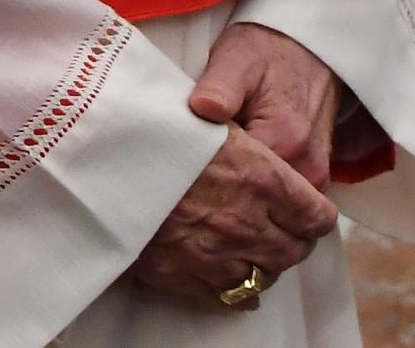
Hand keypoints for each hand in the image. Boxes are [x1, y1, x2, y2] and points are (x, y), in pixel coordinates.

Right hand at [129, 124, 338, 305]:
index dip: (316, 212)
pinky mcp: (181, 273)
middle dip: (295, 241)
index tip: (308, 208)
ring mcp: (213, 254)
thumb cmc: (154, 124)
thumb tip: (270, 155)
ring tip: (257, 251)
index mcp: (259, 178)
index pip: (315, 214)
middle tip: (287, 230)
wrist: (98, 152)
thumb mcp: (210, 118)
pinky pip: (225, 295)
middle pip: (293, 251)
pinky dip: (236, 290)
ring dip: (265, 265)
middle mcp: (244, 222)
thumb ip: (247, 143)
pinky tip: (235, 278)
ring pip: (262, 277)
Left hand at [188, 22, 339, 190]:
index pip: (239, 184)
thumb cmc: (266, 52)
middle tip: (188, 178)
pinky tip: (232, 174)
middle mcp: (307, 168)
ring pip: (269, 205)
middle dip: (221, 195)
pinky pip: (282, 199)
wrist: (307, 50)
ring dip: (239, 195)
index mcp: (286, 141)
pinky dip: (256, 192)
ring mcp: (315, 177)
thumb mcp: (236, 60)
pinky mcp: (314, 176)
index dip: (206, 181)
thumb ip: (220, 87)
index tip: (180, 171)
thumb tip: (203, 107)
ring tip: (209, 175)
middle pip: (255, 202)